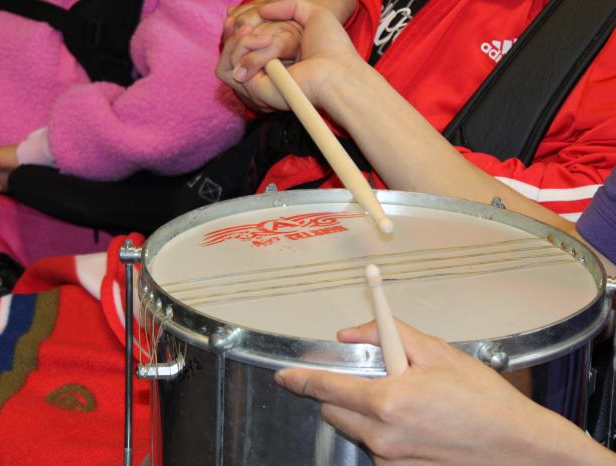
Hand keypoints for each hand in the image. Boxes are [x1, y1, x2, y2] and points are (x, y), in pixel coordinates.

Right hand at [217, 0, 361, 112]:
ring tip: (251, 30)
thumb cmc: (331, 46)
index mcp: (275, 58)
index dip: (235, 30)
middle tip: (232, 20)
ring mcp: (258, 82)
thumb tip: (263, 10)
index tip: (231, 15)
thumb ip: (288, 6)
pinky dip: (243, 48)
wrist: (337, 71)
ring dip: (237, 40)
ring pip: (229, 58)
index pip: (244, 44)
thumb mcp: (313, 14)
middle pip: (231, 51)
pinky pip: (235, 65)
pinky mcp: (255, 89)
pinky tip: (262, 40)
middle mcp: (264, 72)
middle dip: (230, 33)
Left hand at [274, 319, 604, 464]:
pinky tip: (415, 425)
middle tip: (371, 380)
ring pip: (354, 430)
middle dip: (340, 392)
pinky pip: (375, 449)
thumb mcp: (438, 353)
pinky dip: (383, 434)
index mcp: (389, 401)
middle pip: (333, 410)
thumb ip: (386, 336)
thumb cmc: (485, 402)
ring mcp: (391, 460)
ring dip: (363, 414)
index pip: (326, 387)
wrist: (519, 448)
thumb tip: (351, 333)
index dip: (301, 379)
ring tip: (404, 403)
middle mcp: (384, 436)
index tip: (286, 375)